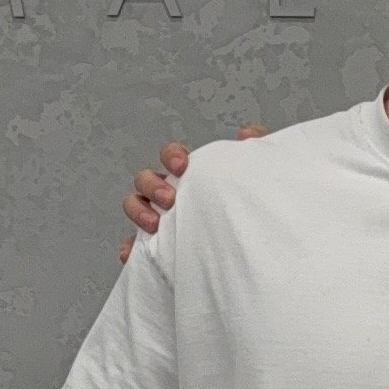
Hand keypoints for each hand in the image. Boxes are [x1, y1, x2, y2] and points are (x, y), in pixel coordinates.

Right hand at [119, 131, 264, 262]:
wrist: (256, 246)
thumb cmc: (249, 206)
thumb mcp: (257, 174)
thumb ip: (256, 148)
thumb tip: (246, 134)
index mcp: (189, 175)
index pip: (170, 155)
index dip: (171, 156)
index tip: (182, 166)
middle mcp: (169, 194)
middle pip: (145, 179)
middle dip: (152, 185)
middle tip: (170, 199)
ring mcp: (160, 219)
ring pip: (134, 206)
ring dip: (138, 211)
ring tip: (154, 224)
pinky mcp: (158, 248)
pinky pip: (136, 247)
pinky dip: (131, 249)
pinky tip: (133, 254)